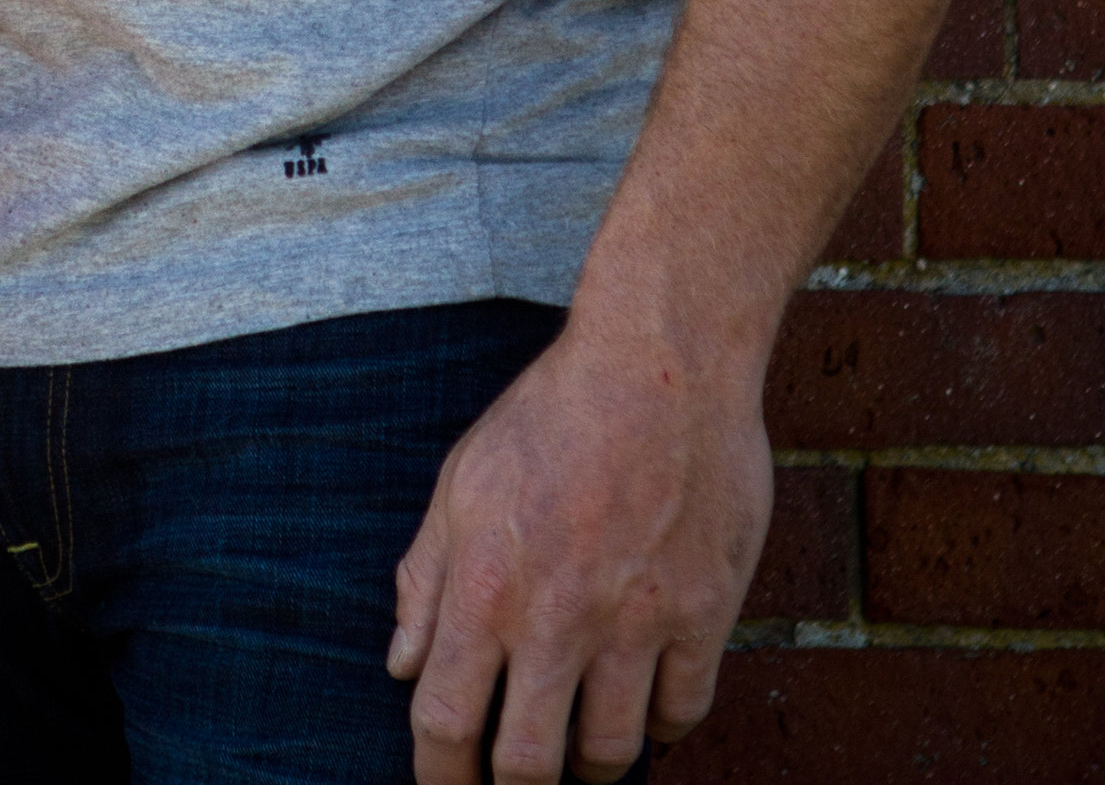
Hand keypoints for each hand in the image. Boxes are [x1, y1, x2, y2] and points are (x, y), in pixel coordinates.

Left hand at [388, 316, 770, 778]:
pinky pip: (682, 715)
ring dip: (592, 765)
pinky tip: (646, 699)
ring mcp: (635, 620)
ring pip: (611, 755)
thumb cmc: (553, 413)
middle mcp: (557, 615)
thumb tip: (401, 664)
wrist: (659, 361)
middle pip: (527, 765)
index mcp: (487, 583)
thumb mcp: (463, 479)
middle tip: (519, 779)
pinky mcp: (703, 614)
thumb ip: (427, 577)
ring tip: (583, 743)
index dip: (438, 778)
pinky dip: (661, 723)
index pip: (443, 721)